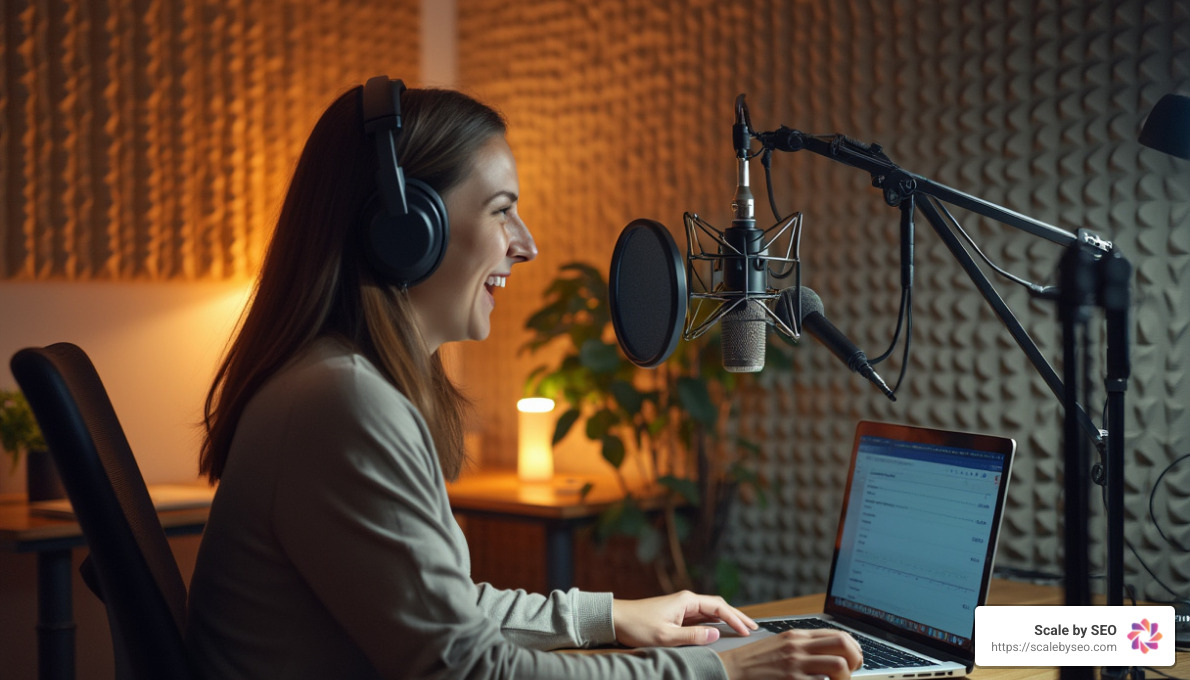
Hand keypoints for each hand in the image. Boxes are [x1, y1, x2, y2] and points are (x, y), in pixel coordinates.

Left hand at [612, 590, 757, 647]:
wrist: (617, 619)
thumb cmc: (638, 626)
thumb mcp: (666, 637)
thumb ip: (692, 636)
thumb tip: (716, 635)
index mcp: (686, 601)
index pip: (719, 608)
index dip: (735, 619)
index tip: (747, 631)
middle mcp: (687, 601)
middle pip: (719, 606)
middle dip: (737, 616)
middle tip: (754, 627)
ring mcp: (683, 607)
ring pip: (712, 612)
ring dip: (728, 619)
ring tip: (744, 628)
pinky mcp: (678, 615)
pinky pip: (702, 618)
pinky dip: (716, 623)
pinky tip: (722, 630)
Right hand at [718, 629, 863, 679]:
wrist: (732, 669)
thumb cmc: (755, 660)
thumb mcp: (780, 644)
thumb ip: (804, 645)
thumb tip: (830, 651)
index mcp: (797, 636)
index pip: (838, 634)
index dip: (854, 648)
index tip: (855, 659)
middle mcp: (798, 647)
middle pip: (843, 645)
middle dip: (856, 659)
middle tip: (853, 670)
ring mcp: (795, 664)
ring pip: (838, 665)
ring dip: (845, 677)